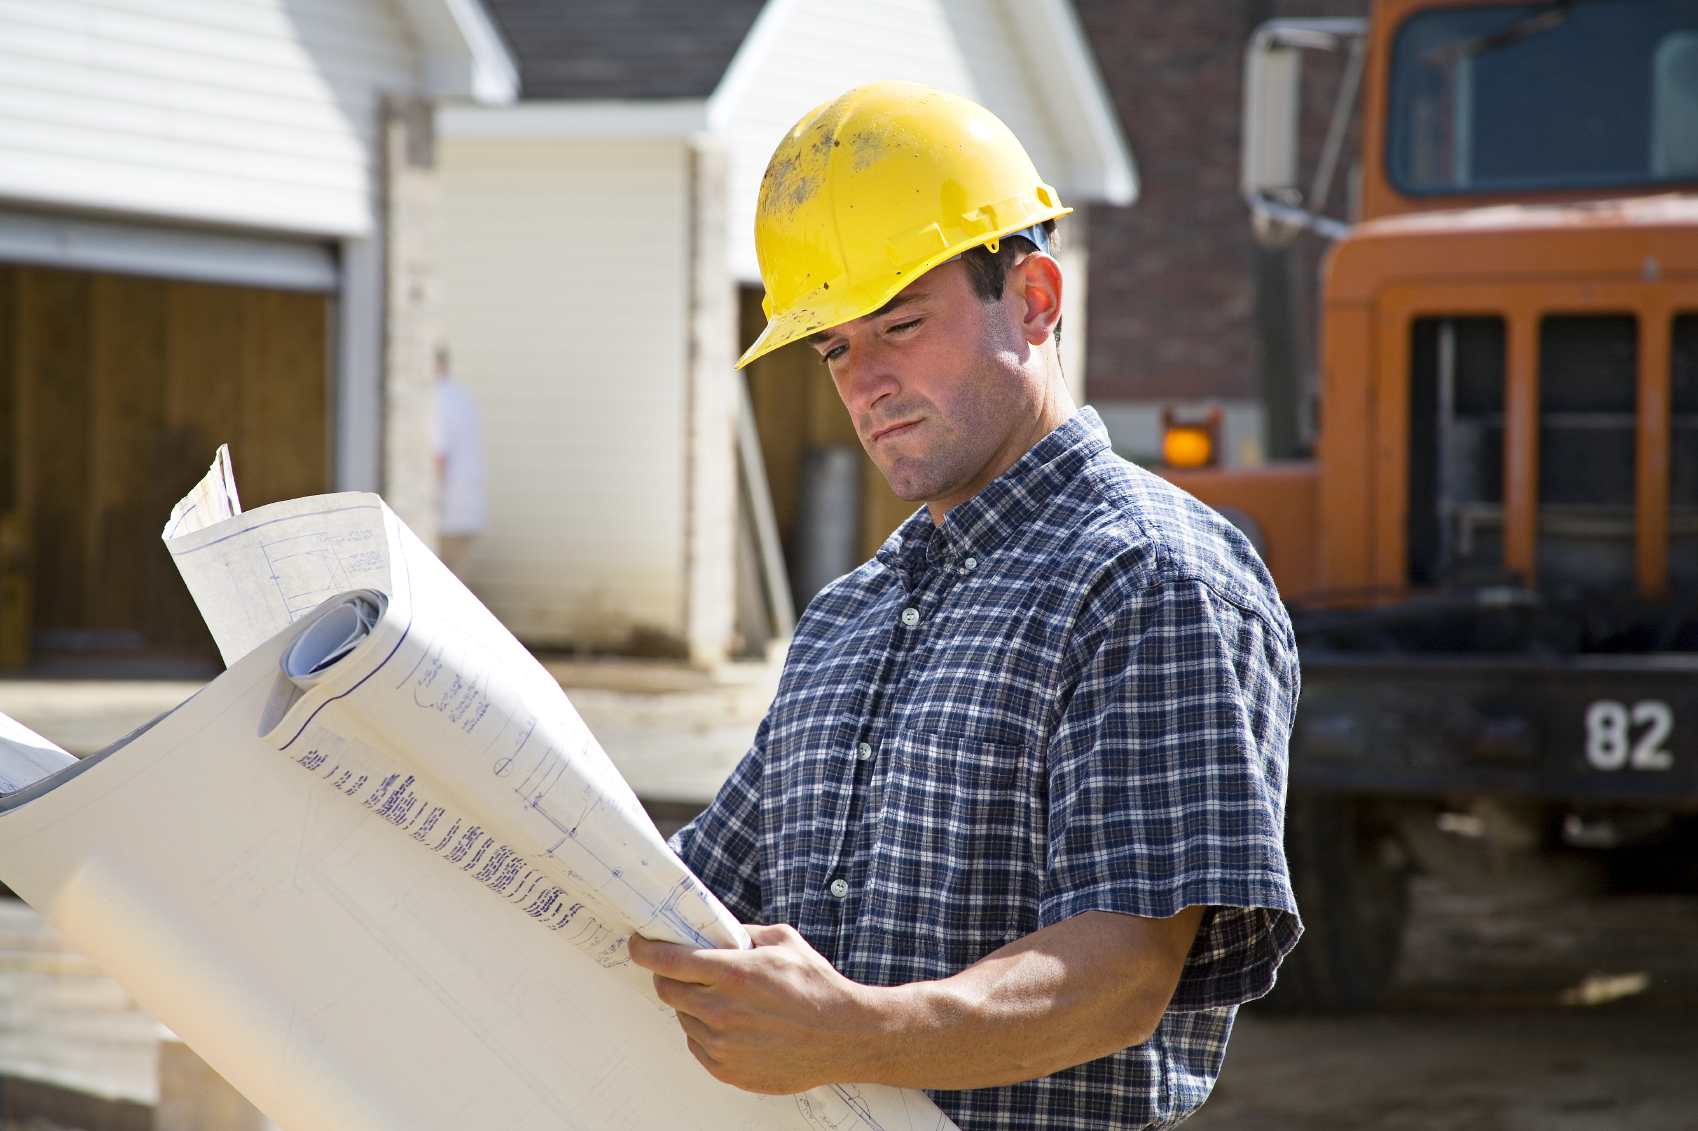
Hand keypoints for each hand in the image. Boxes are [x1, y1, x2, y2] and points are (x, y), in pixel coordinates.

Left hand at [626, 923, 884, 1093]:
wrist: (843, 1036)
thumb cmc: (817, 986)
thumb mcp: (782, 941)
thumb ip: (743, 933)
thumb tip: (715, 929)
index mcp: (731, 974)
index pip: (666, 960)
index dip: (645, 949)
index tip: (638, 944)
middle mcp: (720, 1011)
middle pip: (666, 990)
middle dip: (669, 975)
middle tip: (686, 971)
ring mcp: (721, 1045)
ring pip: (682, 1018)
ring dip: (693, 1006)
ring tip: (726, 1001)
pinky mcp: (726, 1070)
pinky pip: (697, 1046)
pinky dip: (706, 1032)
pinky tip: (733, 1025)